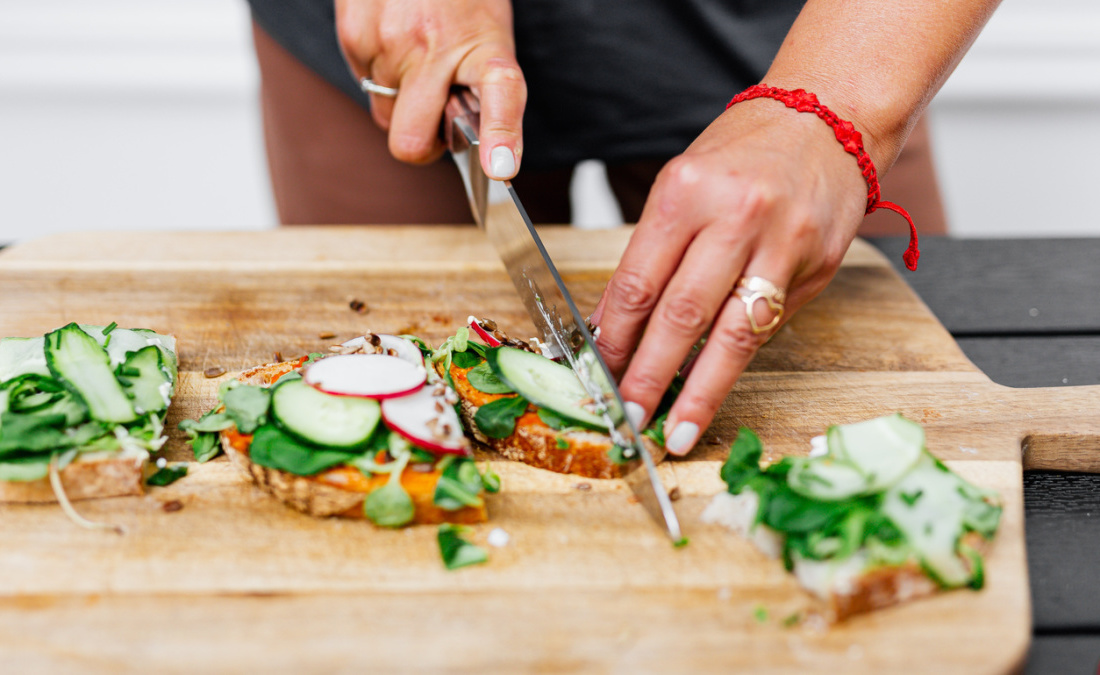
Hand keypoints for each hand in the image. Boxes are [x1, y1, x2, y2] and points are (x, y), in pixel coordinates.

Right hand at [335, 0, 524, 178]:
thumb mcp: (489, 33)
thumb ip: (482, 91)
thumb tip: (481, 150)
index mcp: (485, 47)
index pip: (502, 93)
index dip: (500, 134)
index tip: (500, 165)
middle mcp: (437, 47)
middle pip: (411, 142)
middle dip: (420, 142)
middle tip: (437, 114)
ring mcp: (390, 43)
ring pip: (384, 115)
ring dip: (400, 99)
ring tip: (418, 53)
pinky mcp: (354, 35)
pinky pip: (362, 83)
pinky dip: (378, 70)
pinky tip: (394, 37)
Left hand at [591, 98, 869, 455]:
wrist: (826, 120)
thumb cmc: (742, 153)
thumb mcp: (681, 186)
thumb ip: (652, 256)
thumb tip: (616, 325)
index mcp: (686, 192)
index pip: (639, 282)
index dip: (616, 338)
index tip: (599, 374)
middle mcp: (736, 217)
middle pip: (681, 315)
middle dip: (649, 375)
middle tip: (627, 417)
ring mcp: (783, 244)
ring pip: (733, 336)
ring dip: (699, 392)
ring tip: (675, 430)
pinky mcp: (818, 267)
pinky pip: (768, 326)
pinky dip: (736, 362)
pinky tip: (714, 388)